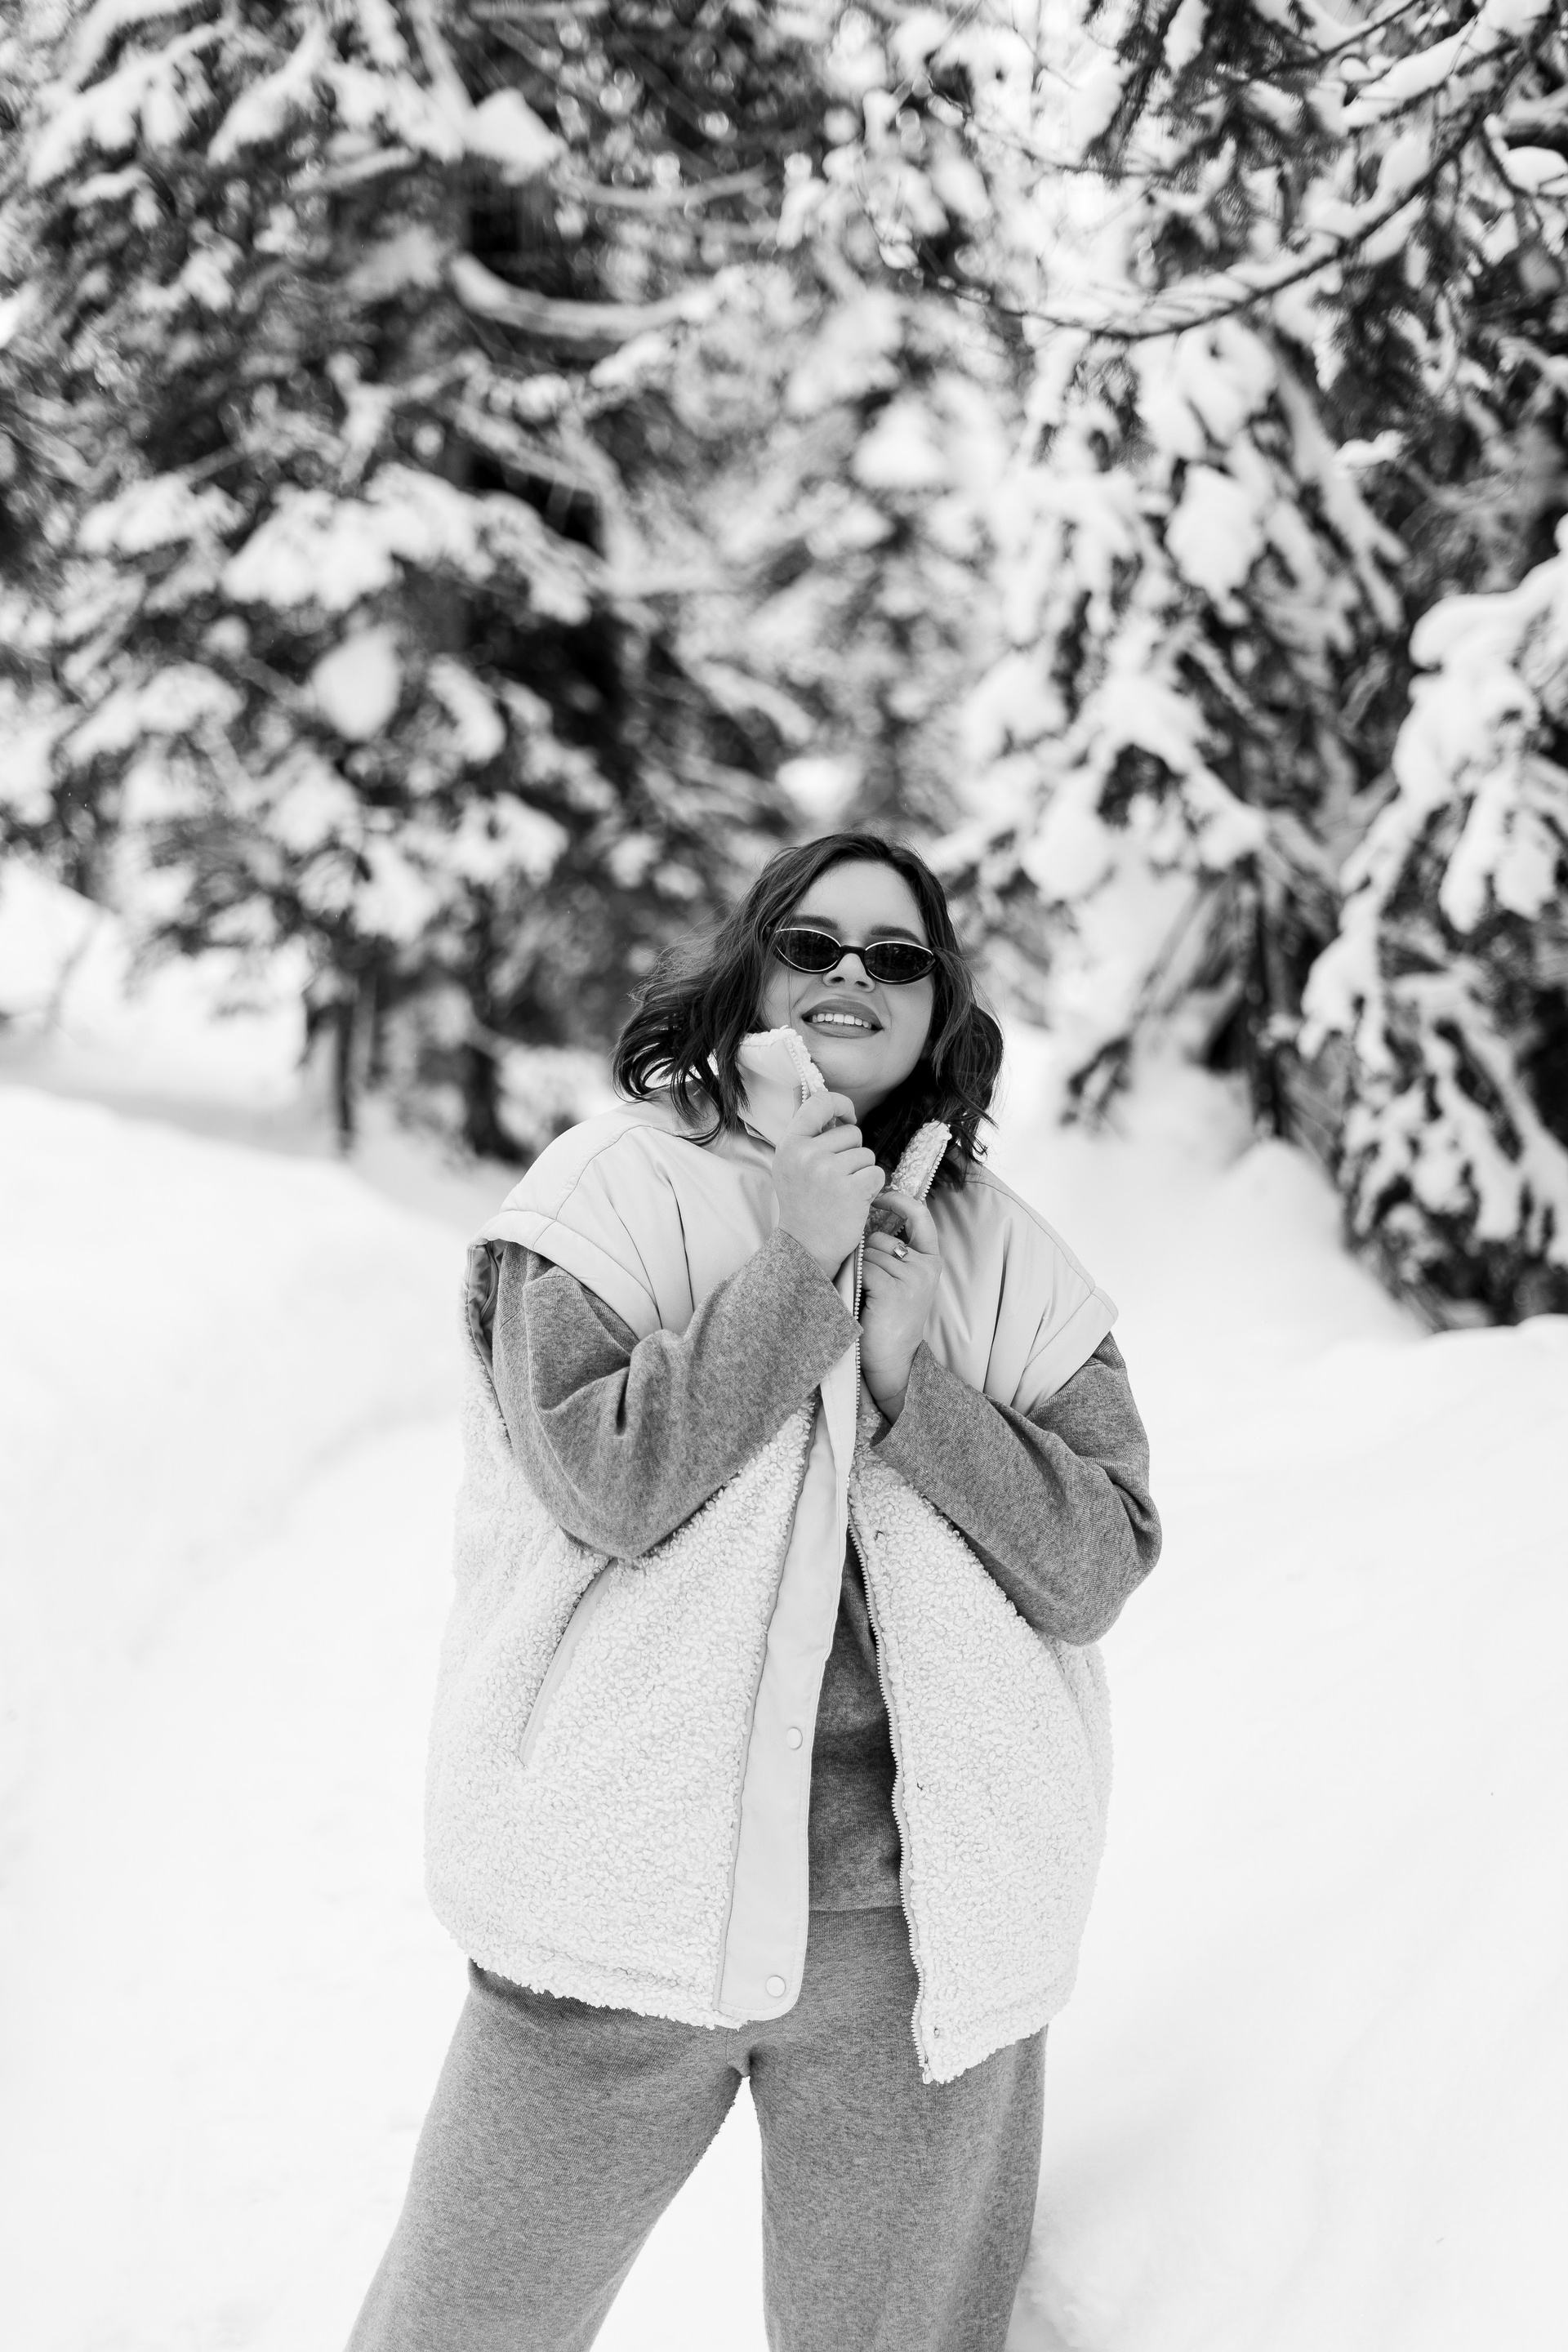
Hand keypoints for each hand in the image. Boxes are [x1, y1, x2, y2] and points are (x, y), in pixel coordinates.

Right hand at [772, 1091, 884, 1277]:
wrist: (806, 1247)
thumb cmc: (802, 1204)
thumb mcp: (791, 1164)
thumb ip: (806, 1134)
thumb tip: (821, 1099)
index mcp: (790, 1144)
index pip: (819, 1102)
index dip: (840, 1104)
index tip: (848, 1115)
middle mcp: (807, 1154)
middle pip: (851, 1132)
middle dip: (852, 1152)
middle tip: (835, 1179)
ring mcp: (829, 1171)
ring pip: (866, 1154)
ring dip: (861, 1172)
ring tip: (842, 1192)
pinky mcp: (852, 1189)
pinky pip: (876, 1173)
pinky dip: (871, 1188)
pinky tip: (854, 1201)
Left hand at [858, 1191, 939, 1420]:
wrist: (891, 1362)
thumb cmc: (887, 1321)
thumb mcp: (899, 1282)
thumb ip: (893, 1255)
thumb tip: (865, 1220)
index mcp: (930, 1261)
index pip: (920, 1216)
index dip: (899, 1200)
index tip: (880, 1195)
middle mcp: (927, 1266)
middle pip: (881, 1238)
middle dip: (865, 1256)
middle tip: (867, 1288)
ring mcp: (914, 1277)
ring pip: (870, 1253)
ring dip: (859, 1273)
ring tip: (867, 1299)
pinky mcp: (896, 1289)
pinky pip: (865, 1268)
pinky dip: (857, 1282)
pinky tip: (865, 1302)